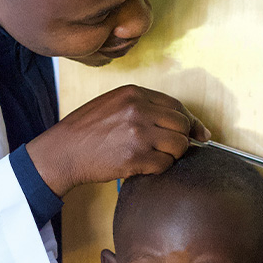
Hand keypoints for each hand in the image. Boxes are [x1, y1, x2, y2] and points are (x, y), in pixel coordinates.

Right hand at [27, 85, 209, 195]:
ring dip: (171, 155)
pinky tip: (142, 166)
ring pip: (179, 146)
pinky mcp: (136, 156)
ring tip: (151, 157)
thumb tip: (184, 123)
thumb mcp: (113, 105)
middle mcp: (139, 109)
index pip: (176, 105)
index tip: (198, 133)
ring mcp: (139, 133)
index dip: (190, 121)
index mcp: (134, 93)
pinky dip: (158, 169)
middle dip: (182, 139)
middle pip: (182, 125)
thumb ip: (144, 108)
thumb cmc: (86, 130)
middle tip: (170, 149)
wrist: (63, 151)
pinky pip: (165, 164)